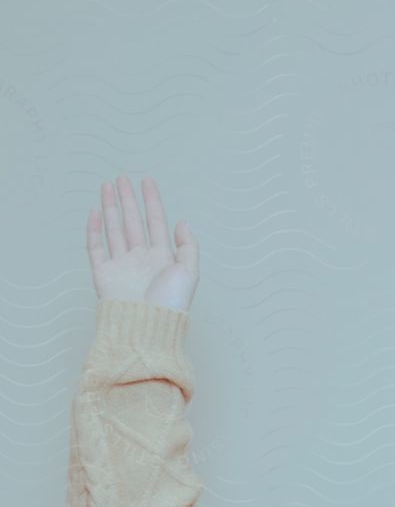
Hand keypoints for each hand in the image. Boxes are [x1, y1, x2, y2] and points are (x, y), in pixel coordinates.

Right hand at [85, 174, 198, 312]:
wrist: (146, 327)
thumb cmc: (170, 304)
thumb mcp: (189, 273)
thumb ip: (188, 247)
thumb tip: (182, 222)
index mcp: (162, 259)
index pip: (156, 223)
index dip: (152, 202)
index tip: (147, 181)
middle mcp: (141, 259)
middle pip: (133, 223)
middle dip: (128, 200)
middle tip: (122, 179)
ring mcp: (121, 265)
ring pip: (115, 230)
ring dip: (111, 208)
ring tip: (107, 186)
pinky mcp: (103, 274)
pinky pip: (96, 247)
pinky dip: (94, 230)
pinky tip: (95, 212)